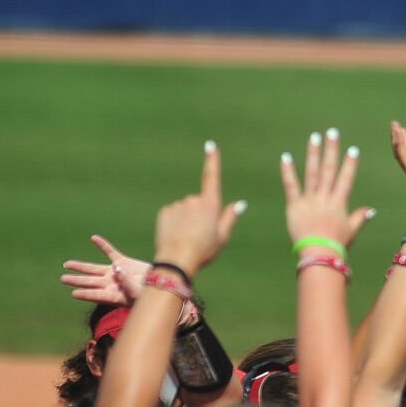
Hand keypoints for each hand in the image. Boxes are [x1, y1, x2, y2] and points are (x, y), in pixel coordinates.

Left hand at [60, 235, 150, 305]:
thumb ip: (126, 281)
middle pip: (90, 282)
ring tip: (67, 265)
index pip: (97, 295)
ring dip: (81, 266)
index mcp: (114, 295)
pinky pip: (110, 252)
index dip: (86, 294)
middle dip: (76, 280)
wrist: (163, 284)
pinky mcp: (123, 262)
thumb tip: (115, 268)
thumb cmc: (151, 294)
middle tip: (63, 279)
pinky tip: (94, 238)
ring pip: (94, 269)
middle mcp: (111, 284)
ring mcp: (116, 273)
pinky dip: (102, 245)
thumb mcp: (139, 292)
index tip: (74, 293)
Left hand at [153, 142, 246, 276]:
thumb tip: (240, 203)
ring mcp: (178, 205)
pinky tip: (176, 236)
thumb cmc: (204, 250)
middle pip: (200, 202)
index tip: (211, 145)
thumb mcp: (223, 236)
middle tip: (202, 235)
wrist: (176, 261)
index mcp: (210, 204)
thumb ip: (230, 217)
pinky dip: (176, 222)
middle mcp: (193, 200)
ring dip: (188, 219)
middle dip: (201, 214)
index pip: (212, 177)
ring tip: (188, 238)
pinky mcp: (165, 211)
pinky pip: (173, 214)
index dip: (212, 160)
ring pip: (186, 209)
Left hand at [281, 128, 371, 247]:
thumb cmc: (337, 245)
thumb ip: (359, 217)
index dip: (350, 163)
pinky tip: (286, 156)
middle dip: (331, 150)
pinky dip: (288, 171)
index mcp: (339, 203)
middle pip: (329, 169)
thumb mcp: (352, 230)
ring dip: (313, 154)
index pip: (346, 178)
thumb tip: (371, 210)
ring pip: (312, 173)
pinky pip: (291, 185)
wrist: (319, 254)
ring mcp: (309, 200)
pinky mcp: (294, 206)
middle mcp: (325, 197)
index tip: (353, 149)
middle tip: (332, 132)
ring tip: (314, 137)